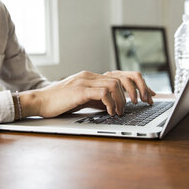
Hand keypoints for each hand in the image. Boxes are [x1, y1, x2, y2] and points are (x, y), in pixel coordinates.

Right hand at [18, 70, 154, 118]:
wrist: (39, 102)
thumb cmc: (59, 103)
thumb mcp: (82, 100)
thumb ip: (98, 99)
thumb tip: (114, 106)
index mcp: (92, 77)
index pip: (121, 75)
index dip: (138, 85)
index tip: (149, 95)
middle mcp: (91, 75)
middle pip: (123, 77)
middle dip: (137, 90)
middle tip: (142, 103)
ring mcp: (85, 80)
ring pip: (115, 84)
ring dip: (122, 100)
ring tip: (119, 112)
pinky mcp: (79, 89)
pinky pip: (103, 92)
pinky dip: (111, 102)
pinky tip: (110, 112)